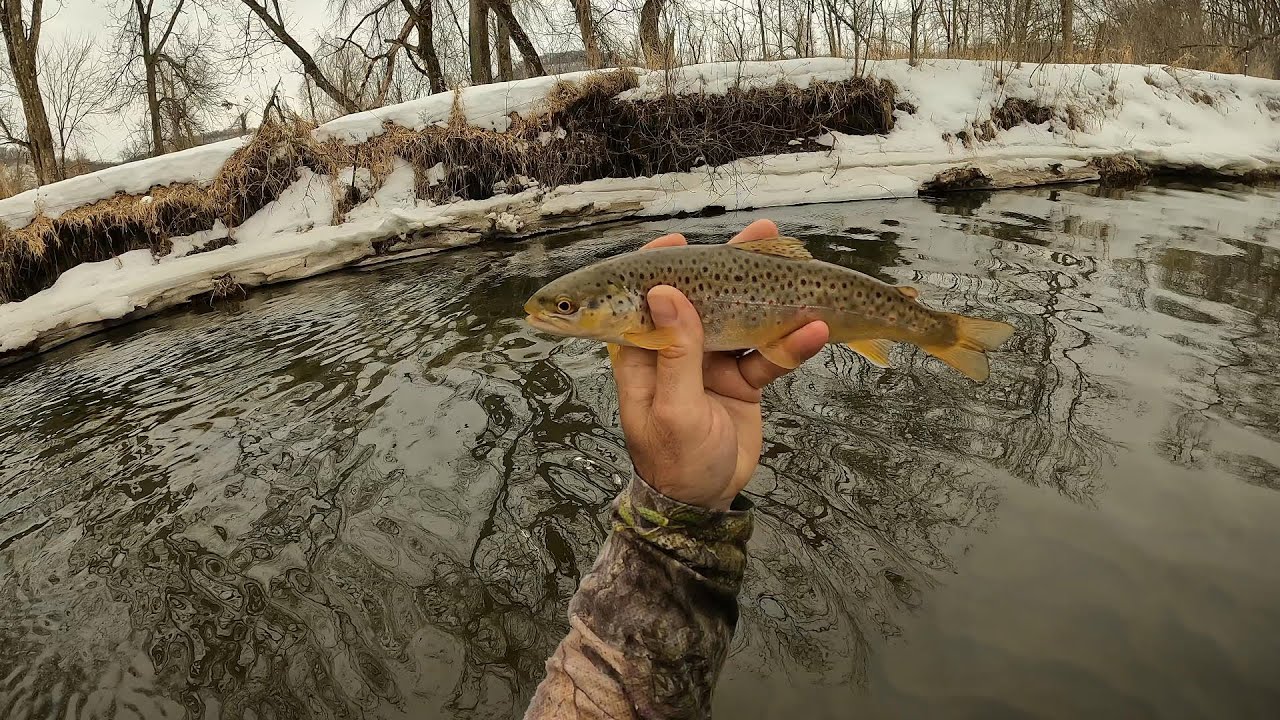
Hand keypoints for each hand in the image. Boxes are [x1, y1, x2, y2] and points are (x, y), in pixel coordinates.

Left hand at [610, 220, 829, 510]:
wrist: (703, 506)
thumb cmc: (674, 461)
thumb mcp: (673, 409)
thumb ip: (675, 351)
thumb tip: (666, 291)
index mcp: (644, 353)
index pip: (645, 297)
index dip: (661, 264)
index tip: (680, 242)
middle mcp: (676, 351)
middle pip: (703, 297)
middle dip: (732, 265)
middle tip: (764, 235)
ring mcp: (712, 363)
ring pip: (743, 319)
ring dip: (773, 297)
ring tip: (802, 263)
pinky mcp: (742, 380)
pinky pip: (769, 354)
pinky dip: (792, 344)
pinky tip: (817, 328)